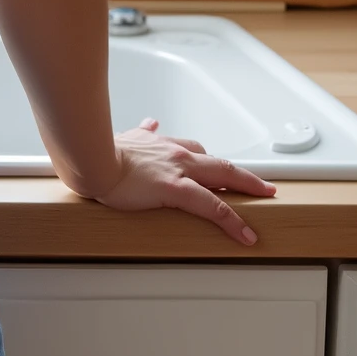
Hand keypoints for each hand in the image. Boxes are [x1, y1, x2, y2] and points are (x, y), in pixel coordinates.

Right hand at [93, 118, 275, 245]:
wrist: (91, 157)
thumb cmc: (101, 151)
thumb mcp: (126, 137)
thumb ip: (141, 132)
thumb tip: (148, 123)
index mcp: (162, 144)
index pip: (196, 151)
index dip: (212, 162)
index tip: (222, 170)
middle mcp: (176, 153)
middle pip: (220, 162)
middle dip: (244, 174)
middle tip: (264, 185)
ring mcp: (179, 169)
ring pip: (224, 176)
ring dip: (249, 187)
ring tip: (266, 198)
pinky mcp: (175, 188)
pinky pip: (212, 205)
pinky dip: (232, 219)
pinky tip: (245, 233)